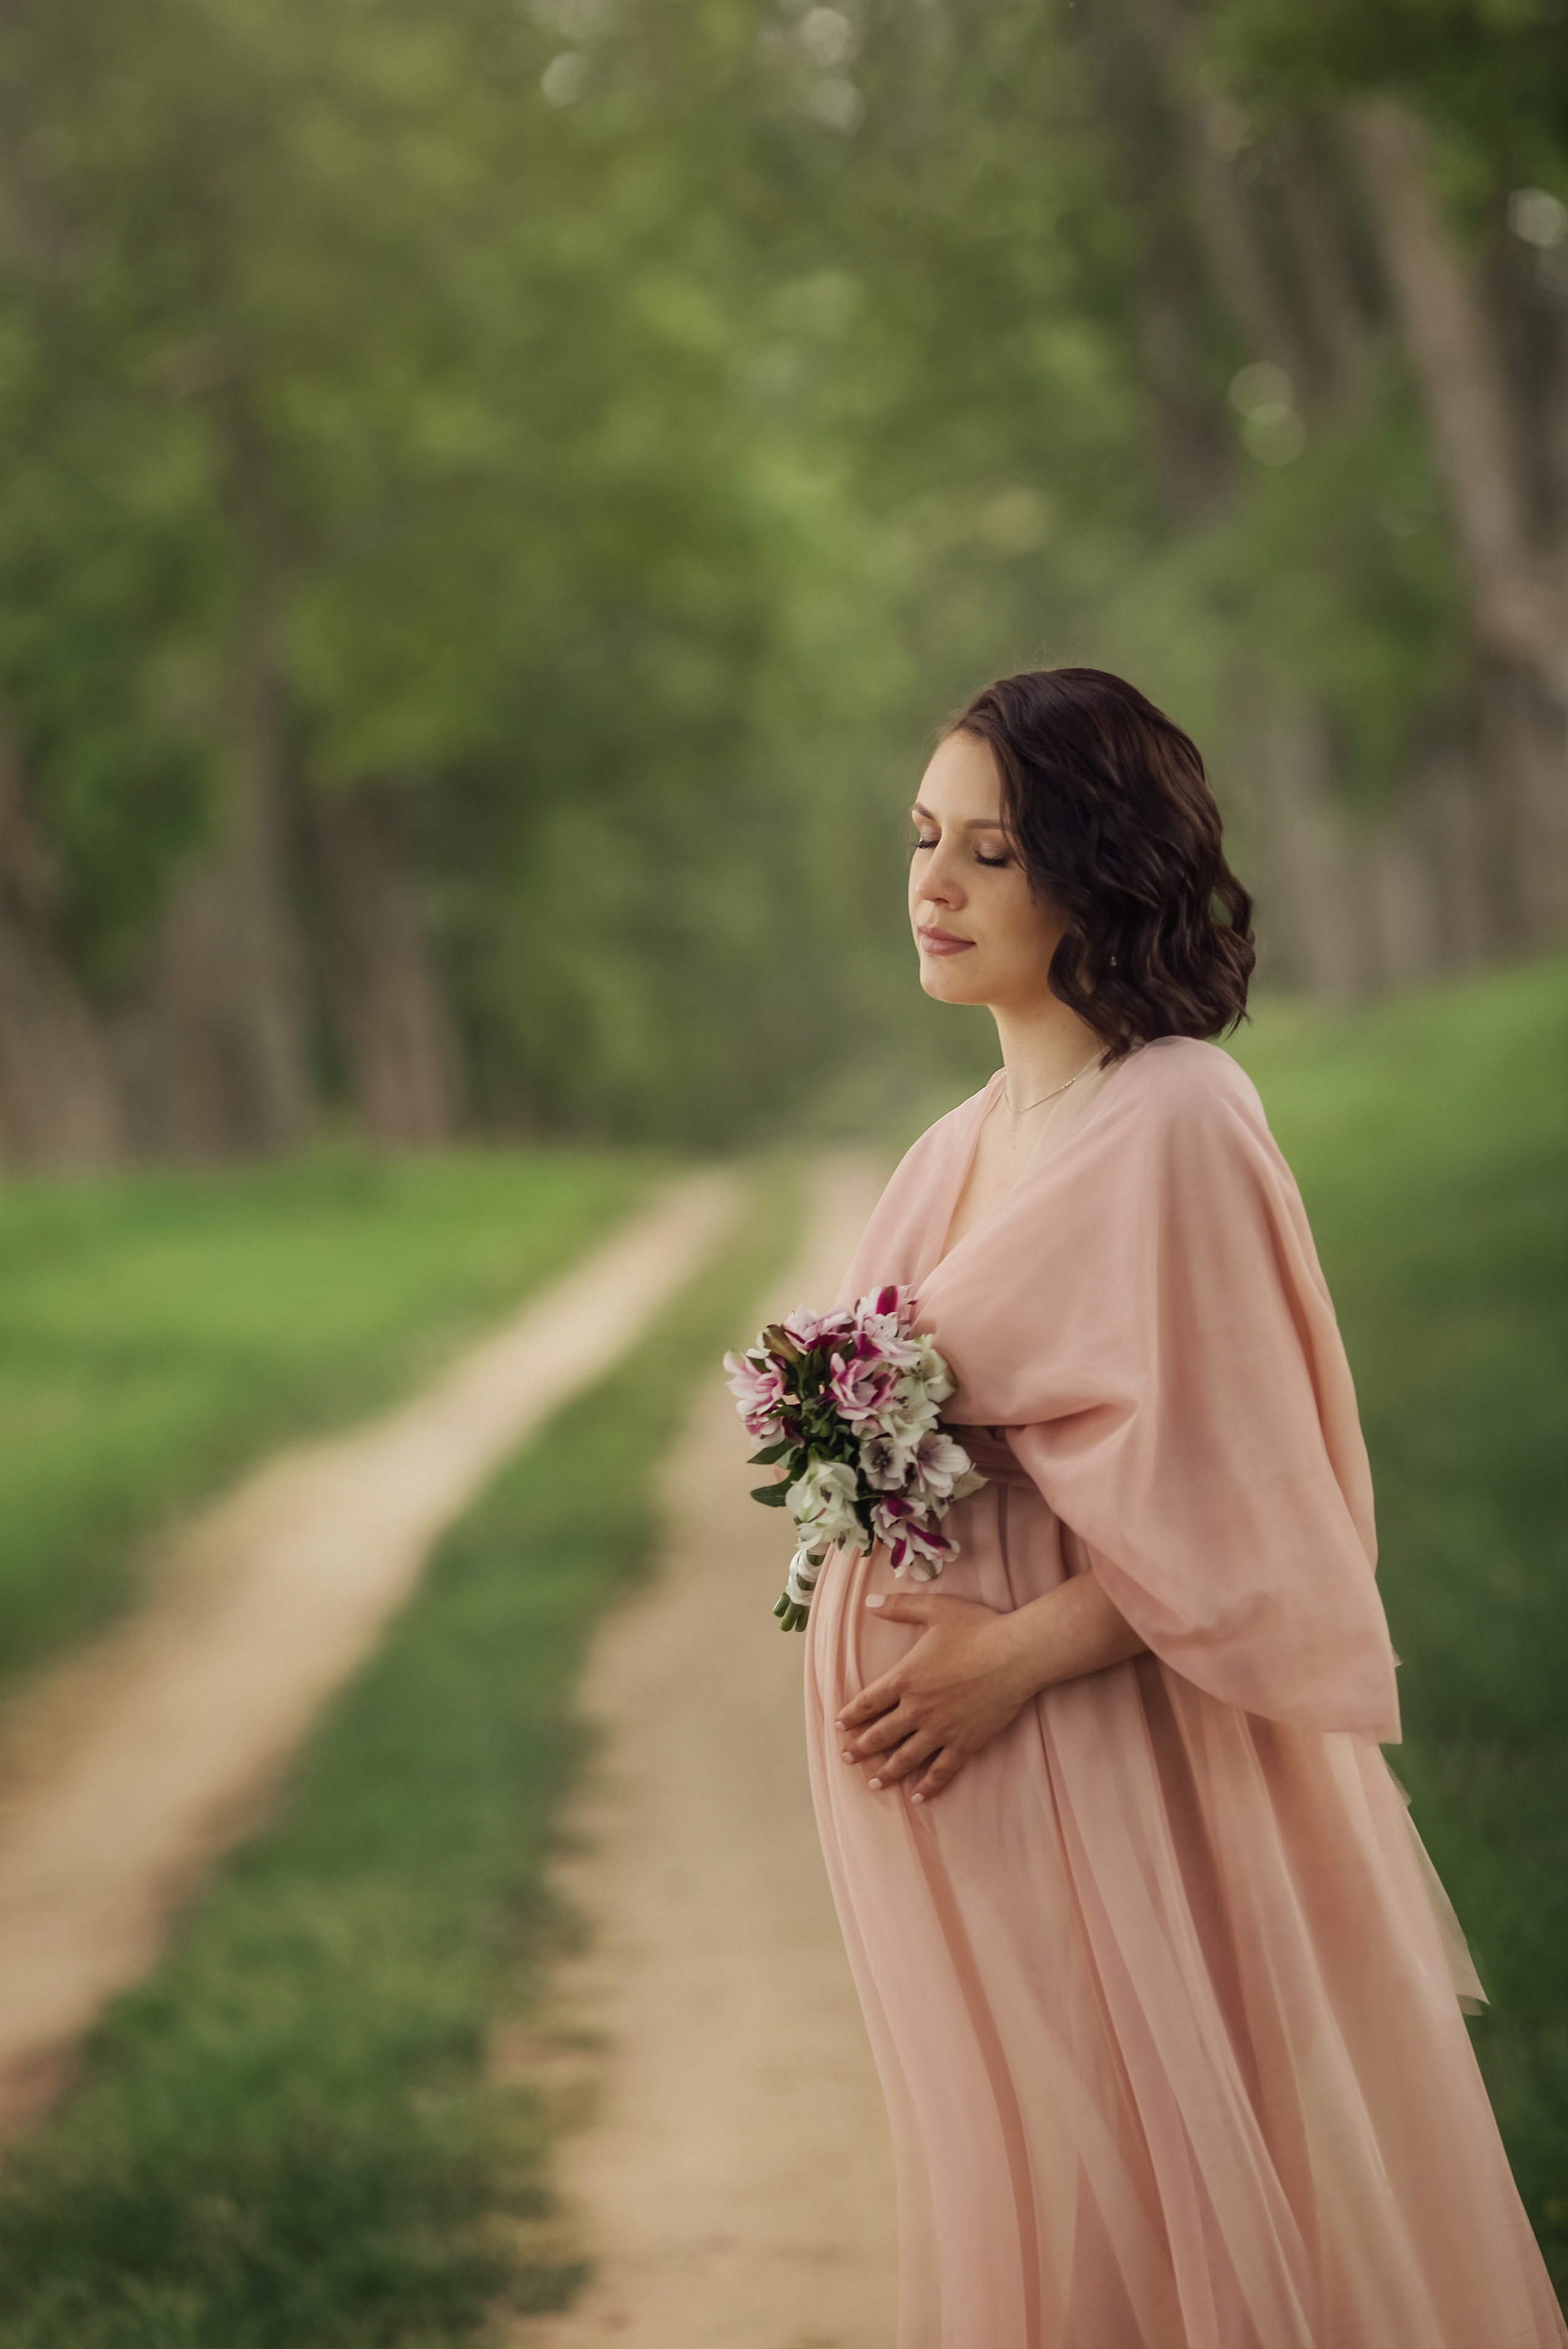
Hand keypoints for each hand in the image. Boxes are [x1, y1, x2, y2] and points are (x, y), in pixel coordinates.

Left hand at [835, 1589, 1036, 1803]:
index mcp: (905, 1678)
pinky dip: (928, 1786)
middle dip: (860, 1748)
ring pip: (905, 1757)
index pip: (868, 1702)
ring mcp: (940, 1729)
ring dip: (886, 1771)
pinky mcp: (965, 1743)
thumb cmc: (978, 1629)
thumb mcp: (935, 1609)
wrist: (1016, 1654)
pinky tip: (917, 1797)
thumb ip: (899, 1607)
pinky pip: (941, 1770)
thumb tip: (869, 1602)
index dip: (851, 1715)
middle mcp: (917, 1709)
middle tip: (846, 1758)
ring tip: (872, 1783)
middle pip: (881, 1734)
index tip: (838, 1726)